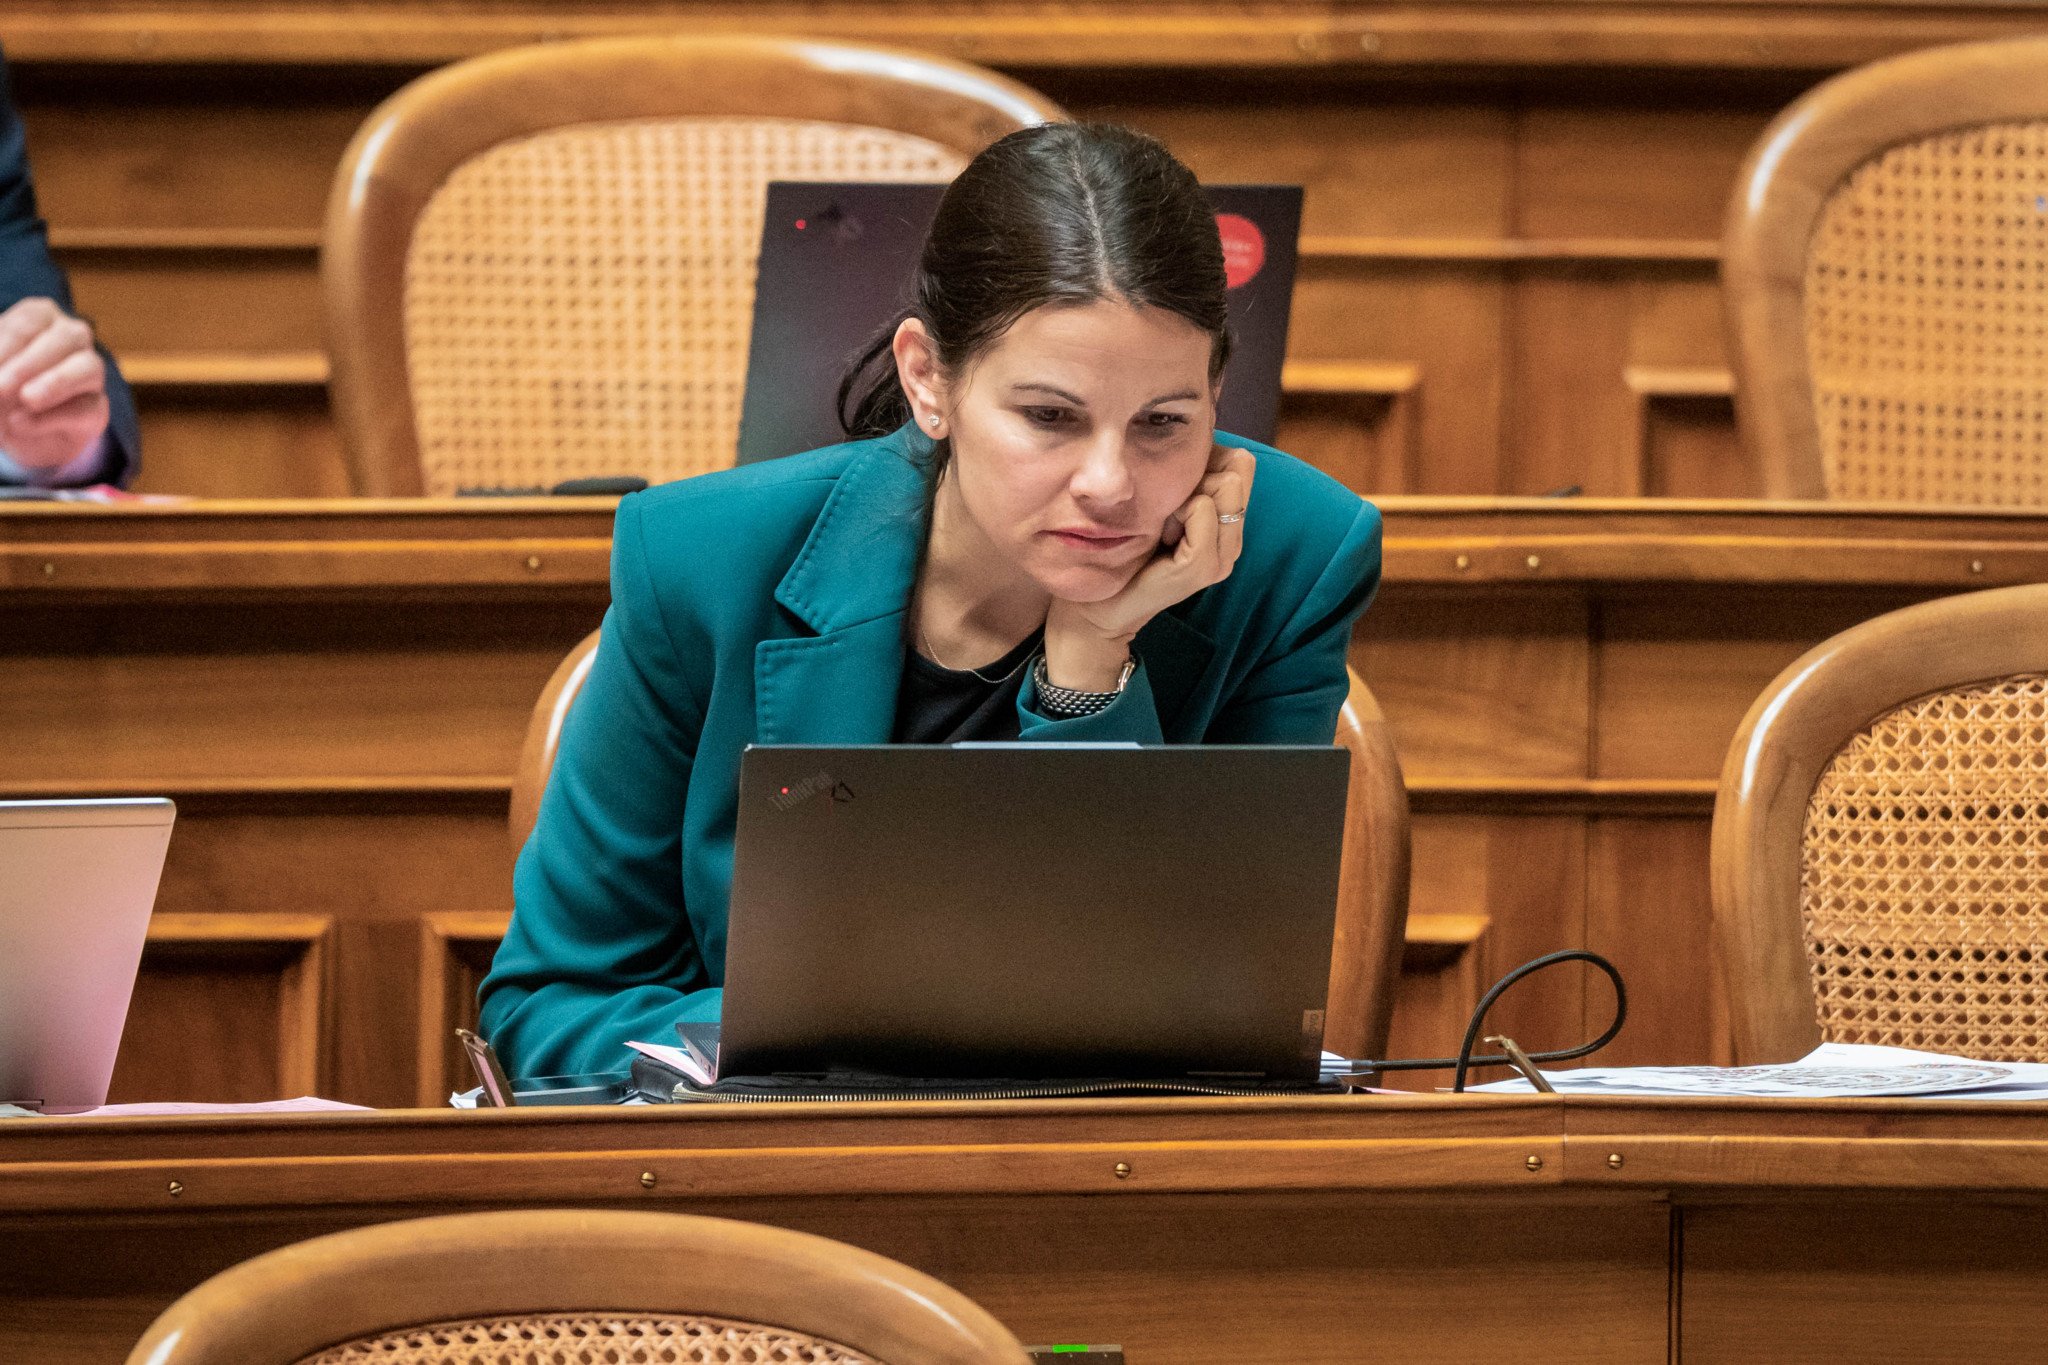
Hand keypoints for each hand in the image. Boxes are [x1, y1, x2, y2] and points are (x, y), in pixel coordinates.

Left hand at [0, 298, 109, 470]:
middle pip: (69, 338)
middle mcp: (73, 339)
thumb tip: (0, 382)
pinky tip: (20, 423)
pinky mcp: (96, 410)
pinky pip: (87, 409)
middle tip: (0, 387)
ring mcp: (89, 374)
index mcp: (41, 317)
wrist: (12, 423)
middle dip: (30, 363)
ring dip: (56, 383)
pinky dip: (53, 418)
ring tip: (26, 399)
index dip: (8, 342)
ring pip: (89, 368)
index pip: (31, 320)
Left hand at [1044, 443, 1254, 689]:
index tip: (1172, 488)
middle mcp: (1233, 541)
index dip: (1206, 460)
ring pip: (1226, 485)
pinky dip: (1176, 510)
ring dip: (1185, 493)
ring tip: (1162, 525)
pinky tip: (1159, 534)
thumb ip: (1185, 475)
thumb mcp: (1159, 503)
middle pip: (1237, 470)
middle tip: (1165, 512)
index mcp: (1228, 524)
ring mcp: (1222, 557)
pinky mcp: (1201, 568)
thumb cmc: (1124, 547)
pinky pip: (1202, 509)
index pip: (1242, 463)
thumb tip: (1196, 430)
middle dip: (1196, 476)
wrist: (1098, 605)